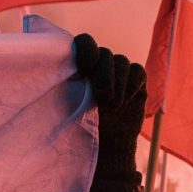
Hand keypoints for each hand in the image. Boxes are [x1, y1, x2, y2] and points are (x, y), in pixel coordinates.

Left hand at [72, 33, 146, 167]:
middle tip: (101, 97)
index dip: (87, 49)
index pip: (84, 43)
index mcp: (80, 66)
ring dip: (118, 82)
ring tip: (112, 105)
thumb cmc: (80, 130)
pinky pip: (137, 71)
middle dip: (104, 74)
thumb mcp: (67, 108)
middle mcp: (100, 66)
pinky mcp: (135, 82)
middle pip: (105, 54)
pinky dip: (132, 84)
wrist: (106, 148)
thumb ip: (65, 88)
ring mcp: (119, 73)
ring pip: (121, 62)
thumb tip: (55, 69)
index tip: (86, 66)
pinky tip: (126, 101)